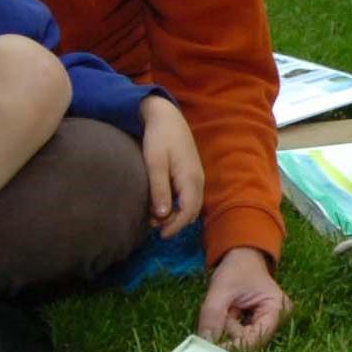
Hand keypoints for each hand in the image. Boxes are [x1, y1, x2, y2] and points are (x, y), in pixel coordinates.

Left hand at [141, 95, 204, 237]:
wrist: (166, 116)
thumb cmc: (158, 138)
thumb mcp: (154, 163)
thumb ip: (159, 189)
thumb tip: (161, 216)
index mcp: (190, 179)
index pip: (188, 212)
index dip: (175, 226)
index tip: (161, 235)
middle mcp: (198, 180)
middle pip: (192, 211)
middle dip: (175, 222)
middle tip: (154, 226)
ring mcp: (197, 176)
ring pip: (191, 204)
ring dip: (176, 214)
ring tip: (155, 216)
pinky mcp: (191, 173)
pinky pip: (189, 196)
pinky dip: (178, 204)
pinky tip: (163, 202)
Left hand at [196, 246, 290, 349]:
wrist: (243, 255)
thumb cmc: (238, 267)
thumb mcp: (222, 287)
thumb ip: (212, 314)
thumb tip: (205, 341)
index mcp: (276, 310)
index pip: (255, 339)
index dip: (234, 347)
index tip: (212, 349)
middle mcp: (276, 320)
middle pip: (248, 341)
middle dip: (230, 330)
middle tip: (223, 311)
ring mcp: (266, 323)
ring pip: (240, 338)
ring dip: (227, 326)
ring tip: (228, 306)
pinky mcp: (256, 324)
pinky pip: (238, 333)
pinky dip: (228, 325)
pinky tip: (229, 311)